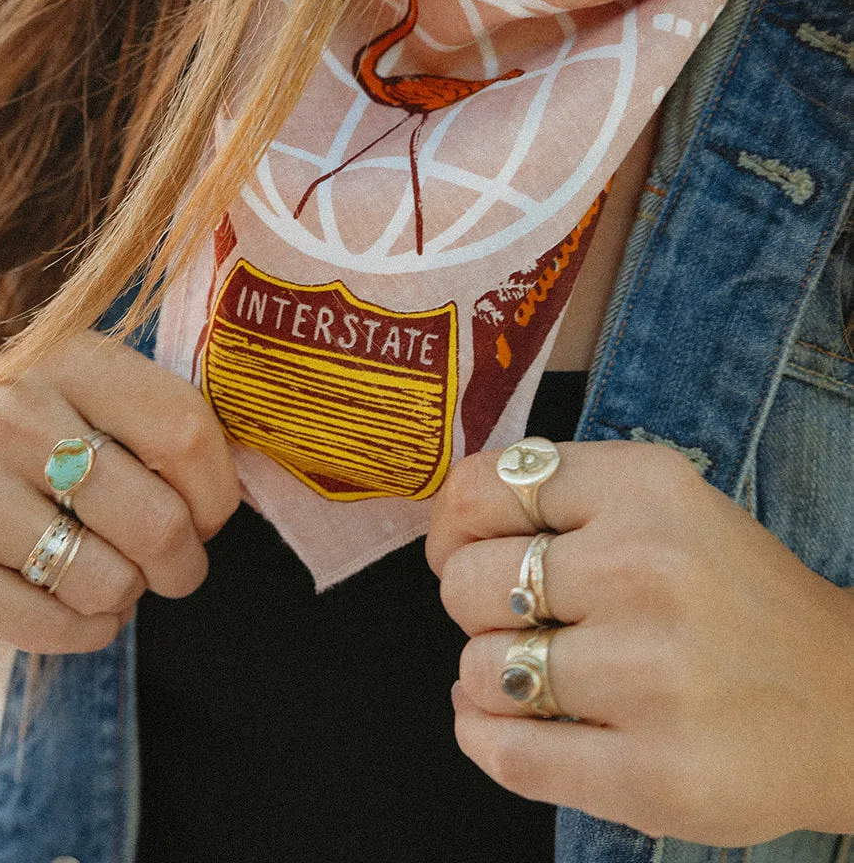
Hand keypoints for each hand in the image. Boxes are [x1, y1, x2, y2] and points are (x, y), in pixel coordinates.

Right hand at [0, 329, 240, 653]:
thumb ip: (184, 435)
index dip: (218, 496)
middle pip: (156, 521)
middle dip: (181, 561)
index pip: (185, 436)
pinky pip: (58, 631)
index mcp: (69, 358)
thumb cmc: (72, 446)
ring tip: (93, 562)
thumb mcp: (125, 409)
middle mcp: (3, 413)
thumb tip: (236, 494)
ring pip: (110, 584)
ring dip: (125, 594)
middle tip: (165, 559)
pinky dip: (83, 631)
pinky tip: (57, 595)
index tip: (206, 512)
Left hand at [426, 439, 853, 845]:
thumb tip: (445, 537)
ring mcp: (649, 674)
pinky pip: (508, 754)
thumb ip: (562, 499)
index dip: (453, 525)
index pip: (487, 486)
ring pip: (478, 670)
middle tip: (524, 621)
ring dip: (491, 679)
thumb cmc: (731, 599)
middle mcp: (646, 569)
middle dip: (476, 606)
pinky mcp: (652, 772)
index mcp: (646, 488)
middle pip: (468, 582)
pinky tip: (512, 726)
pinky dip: (486, 740)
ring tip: (541, 677)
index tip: (463, 549)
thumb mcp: (665, 506)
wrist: (849, 704)